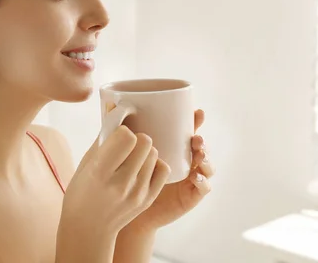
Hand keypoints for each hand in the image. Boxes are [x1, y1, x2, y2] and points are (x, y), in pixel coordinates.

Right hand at [56, 126, 170, 262]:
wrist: (88, 228)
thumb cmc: (82, 191)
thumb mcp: (86, 162)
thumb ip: (104, 137)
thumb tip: (115, 106)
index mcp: (100, 171)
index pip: (126, 136)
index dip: (123, 130)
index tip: (117, 134)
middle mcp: (121, 183)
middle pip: (144, 142)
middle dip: (136, 137)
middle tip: (127, 144)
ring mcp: (137, 193)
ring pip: (154, 153)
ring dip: (145, 150)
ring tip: (132, 158)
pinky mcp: (148, 199)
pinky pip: (163, 168)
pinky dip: (154, 163)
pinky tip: (143, 167)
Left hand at [125, 110, 213, 230]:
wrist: (124, 210)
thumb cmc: (122, 179)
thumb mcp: (122, 155)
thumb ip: (122, 135)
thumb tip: (111, 107)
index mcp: (171, 148)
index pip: (187, 131)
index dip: (195, 121)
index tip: (196, 112)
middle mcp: (183, 162)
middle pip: (200, 146)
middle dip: (201, 140)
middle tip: (196, 138)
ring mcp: (188, 179)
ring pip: (206, 165)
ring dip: (205, 158)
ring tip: (198, 155)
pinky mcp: (189, 197)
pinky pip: (203, 188)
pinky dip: (203, 181)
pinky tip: (195, 177)